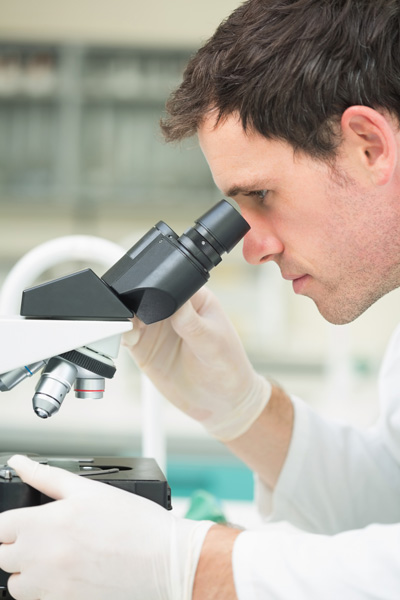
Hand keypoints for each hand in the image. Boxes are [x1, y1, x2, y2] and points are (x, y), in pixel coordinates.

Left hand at [0, 455, 212, 599]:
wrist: (163, 559)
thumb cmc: (132, 522)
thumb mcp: (88, 489)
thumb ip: (46, 476)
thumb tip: (18, 463)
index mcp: (45, 523)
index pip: (2, 525)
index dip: (13, 520)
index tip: (27, 518)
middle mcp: (41, 558)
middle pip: (3, 555)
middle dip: (18, 544)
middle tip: (45, 535)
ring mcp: (51, 586)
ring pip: (16, 584)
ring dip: (27, 571)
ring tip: (55, 556)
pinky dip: (46, 589)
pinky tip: (69, 573)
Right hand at [123, 287, 270, 440]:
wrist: (221, 403)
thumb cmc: (228, 368)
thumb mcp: (213, 342)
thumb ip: (190, 321)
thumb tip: (168, 294)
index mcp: (192, 299)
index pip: (169, 284)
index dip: (156, 287)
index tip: (149, 299)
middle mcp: (171, 309)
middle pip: (144, 296)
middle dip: (135, 302)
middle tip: (135, 316)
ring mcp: (156, 328)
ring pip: (130, 314)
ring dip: (124, 318)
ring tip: (131, 331)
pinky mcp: (144, 347)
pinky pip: (125, 336)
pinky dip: (119, 336)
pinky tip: (127, 341)